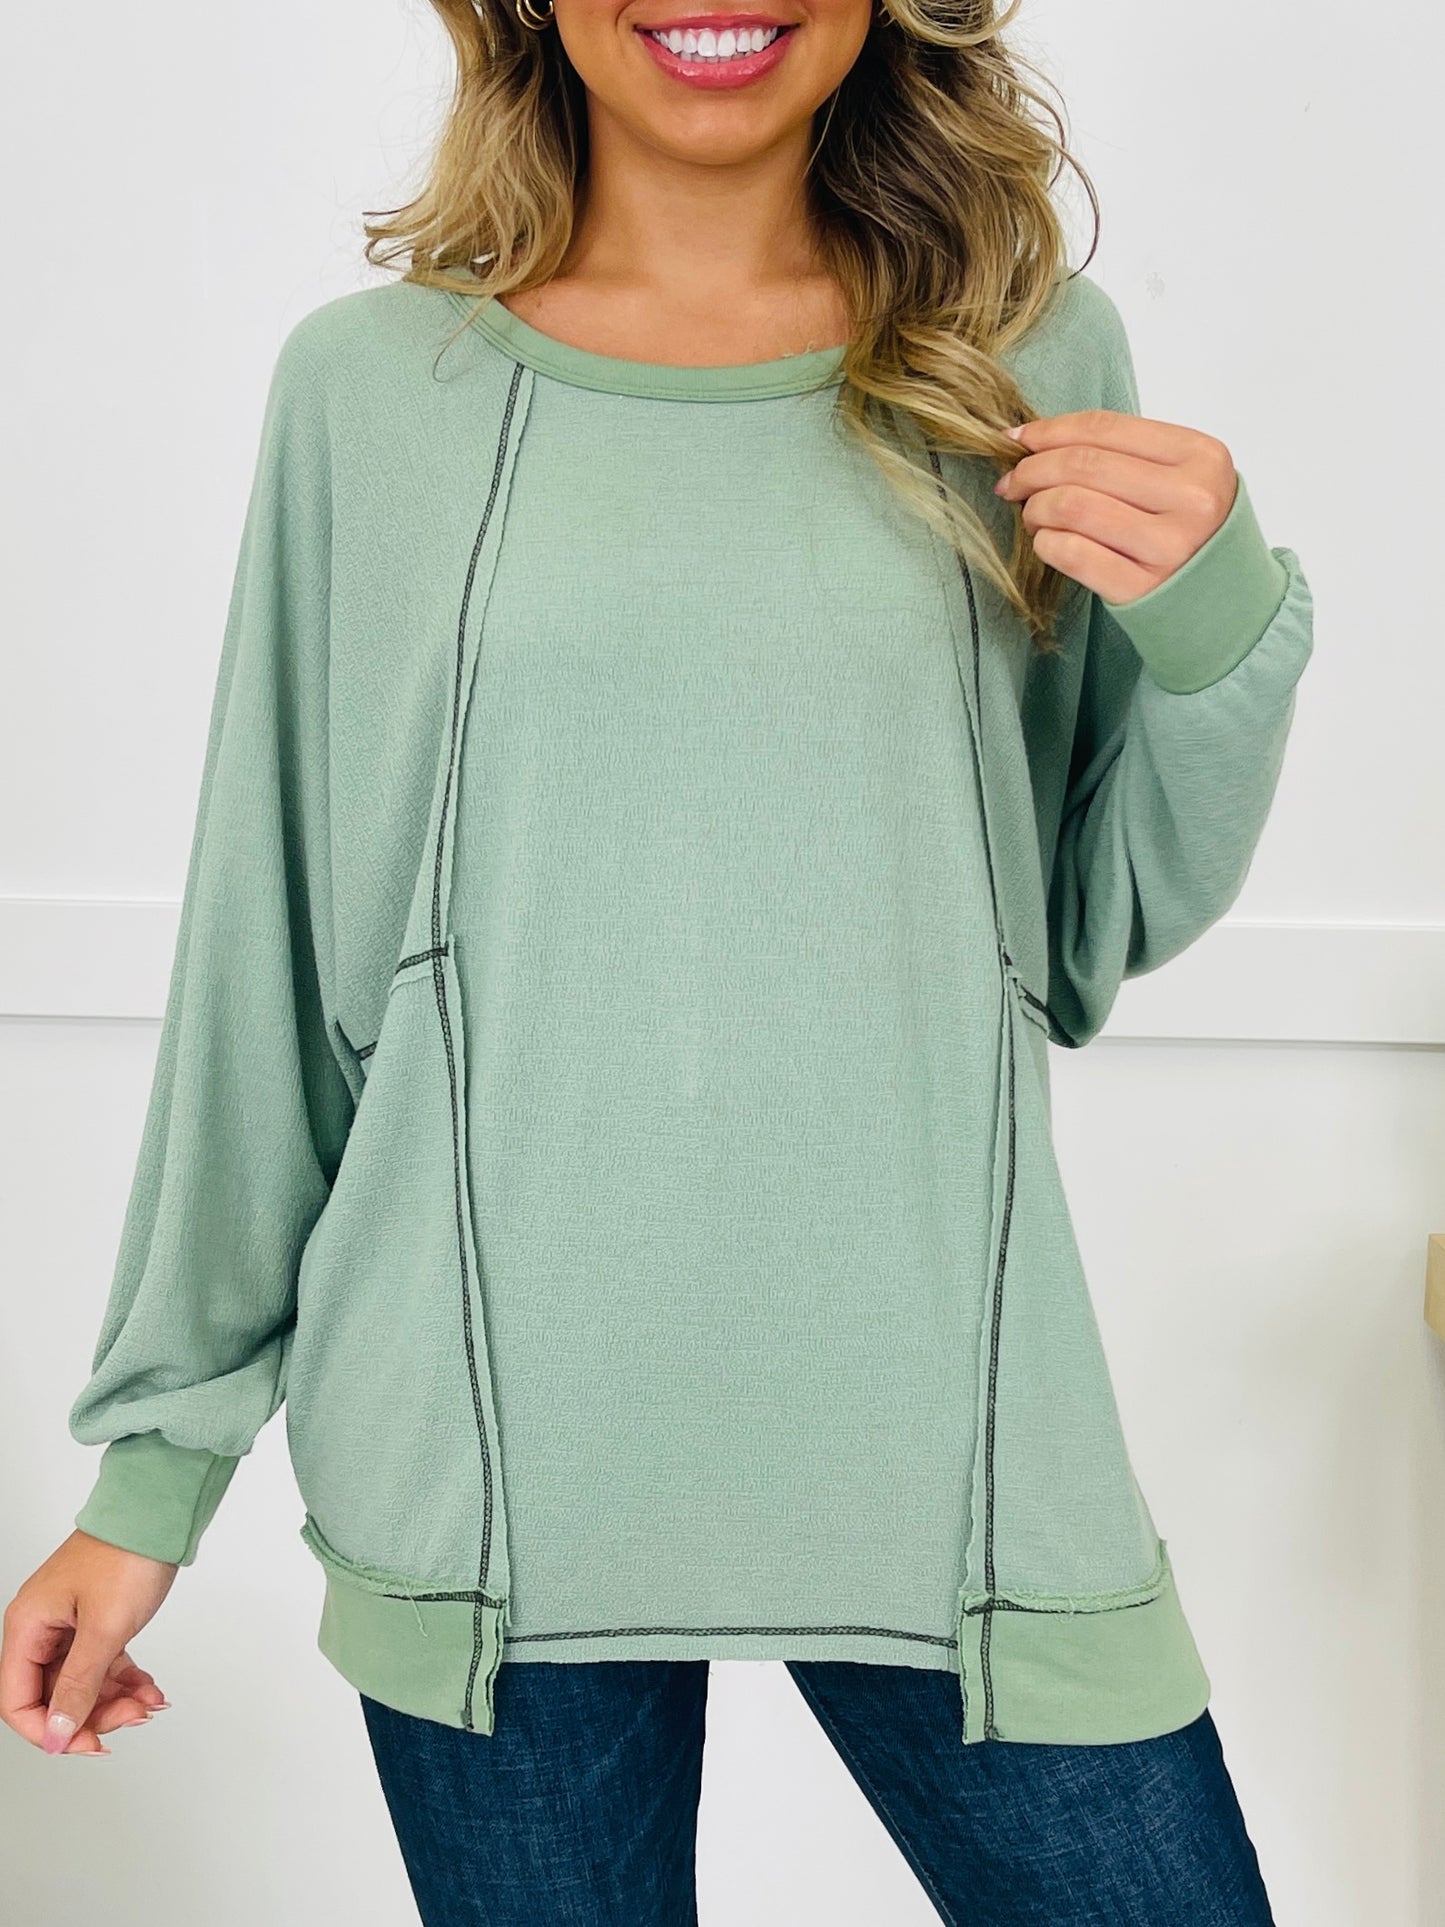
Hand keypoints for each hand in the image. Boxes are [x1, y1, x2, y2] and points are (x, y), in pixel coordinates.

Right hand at [1, 1531, 177, 1755]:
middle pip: (54, 1696)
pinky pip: (102, 1663)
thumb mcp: (104, 1629)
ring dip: (115, 1699)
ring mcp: (69, 1623)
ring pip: (82, 1683)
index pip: (19, 1702)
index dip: (50, 1731)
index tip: (87, 1744)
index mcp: (28, 1627)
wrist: (159, 1512)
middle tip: (132, 1717)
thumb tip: (59, 1735)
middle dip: (93, 1714)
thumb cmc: (127, 1554)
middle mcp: (42, 1627)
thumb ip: (79, 1686)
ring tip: (149, 1701)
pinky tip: (149, 1689)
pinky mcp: (96, 1618)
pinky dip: (125, 1679)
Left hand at [993, 410, 1237, 603]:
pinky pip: (1070, 553)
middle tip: (1013, 482)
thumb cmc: (1191, 532)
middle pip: (1083, 465)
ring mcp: (1168, 547)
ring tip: (1033, 516)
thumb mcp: (1180, 479)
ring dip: (1036, 508)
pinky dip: (1045, 543)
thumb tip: (1038, 441)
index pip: (1106, 428)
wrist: (1224, 603)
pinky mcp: (1141, 589)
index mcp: (1201, 456)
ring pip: (1071, 506)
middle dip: (1032, 470)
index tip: (1019, 440)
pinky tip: (1046, 542)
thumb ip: (1124, 455)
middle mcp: (1191, 498)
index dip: (1051, 430)